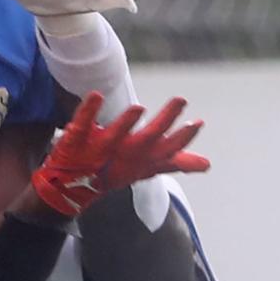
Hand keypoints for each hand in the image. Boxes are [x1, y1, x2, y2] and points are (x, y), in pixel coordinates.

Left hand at [32, 93, 208, 216]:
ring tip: (139, 108)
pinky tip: (95, 95)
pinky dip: (89, 110)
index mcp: (141, 157)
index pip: (167, 148)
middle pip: (147, 138)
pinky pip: (84, 123)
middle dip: (164, 121)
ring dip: (127, 122)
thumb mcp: (146, 167)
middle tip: (180, 100)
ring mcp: (101, 147)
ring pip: (116, 134)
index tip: (198, 122)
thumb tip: (207, 164)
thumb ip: (175, 162)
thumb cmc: (114, 171)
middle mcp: (125, 153)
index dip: (183, 137)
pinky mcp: (78, 139)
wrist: (72, 186)